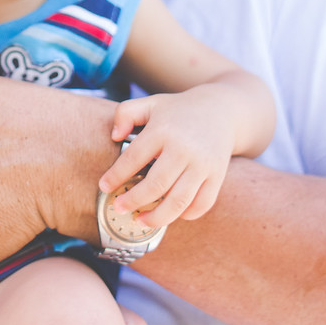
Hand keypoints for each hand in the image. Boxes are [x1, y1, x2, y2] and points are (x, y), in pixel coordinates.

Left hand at [99, 91, 236, 227]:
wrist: (220, 111)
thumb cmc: (177, 111)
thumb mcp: (149, 104)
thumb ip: (125, 114)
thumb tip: (115, 136)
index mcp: (163, 130)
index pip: (134, 158)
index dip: (116, 176)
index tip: (105, 187)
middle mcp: (184, 149)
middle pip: (156, 185)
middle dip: (133, 201)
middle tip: (118, 208)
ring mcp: (203, 164)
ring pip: (178, 201)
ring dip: (157, 217)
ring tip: (140, 220)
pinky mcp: (217, 176)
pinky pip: (201, 204)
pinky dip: (185, 215)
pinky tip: (170, 214)